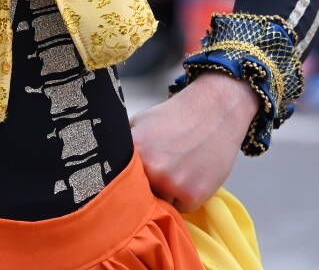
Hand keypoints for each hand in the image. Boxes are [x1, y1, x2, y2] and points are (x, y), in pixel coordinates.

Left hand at [132, 72, 256, 210]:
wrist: (214, 111)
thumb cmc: (177, 116)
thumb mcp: (140, 121)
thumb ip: (122, 144)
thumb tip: (105, 161)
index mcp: (135, 151)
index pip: (120, 182)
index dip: (125, 182)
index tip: (129, 181)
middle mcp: (152, 170)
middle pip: (140, 196)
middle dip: (147, 186)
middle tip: (160, 171)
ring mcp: (173, 184)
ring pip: (161, 203)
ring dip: (167, 193)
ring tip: (178, 169)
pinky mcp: (194, 195)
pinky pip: (182, 207)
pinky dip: (187, 197)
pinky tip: (192, 174)